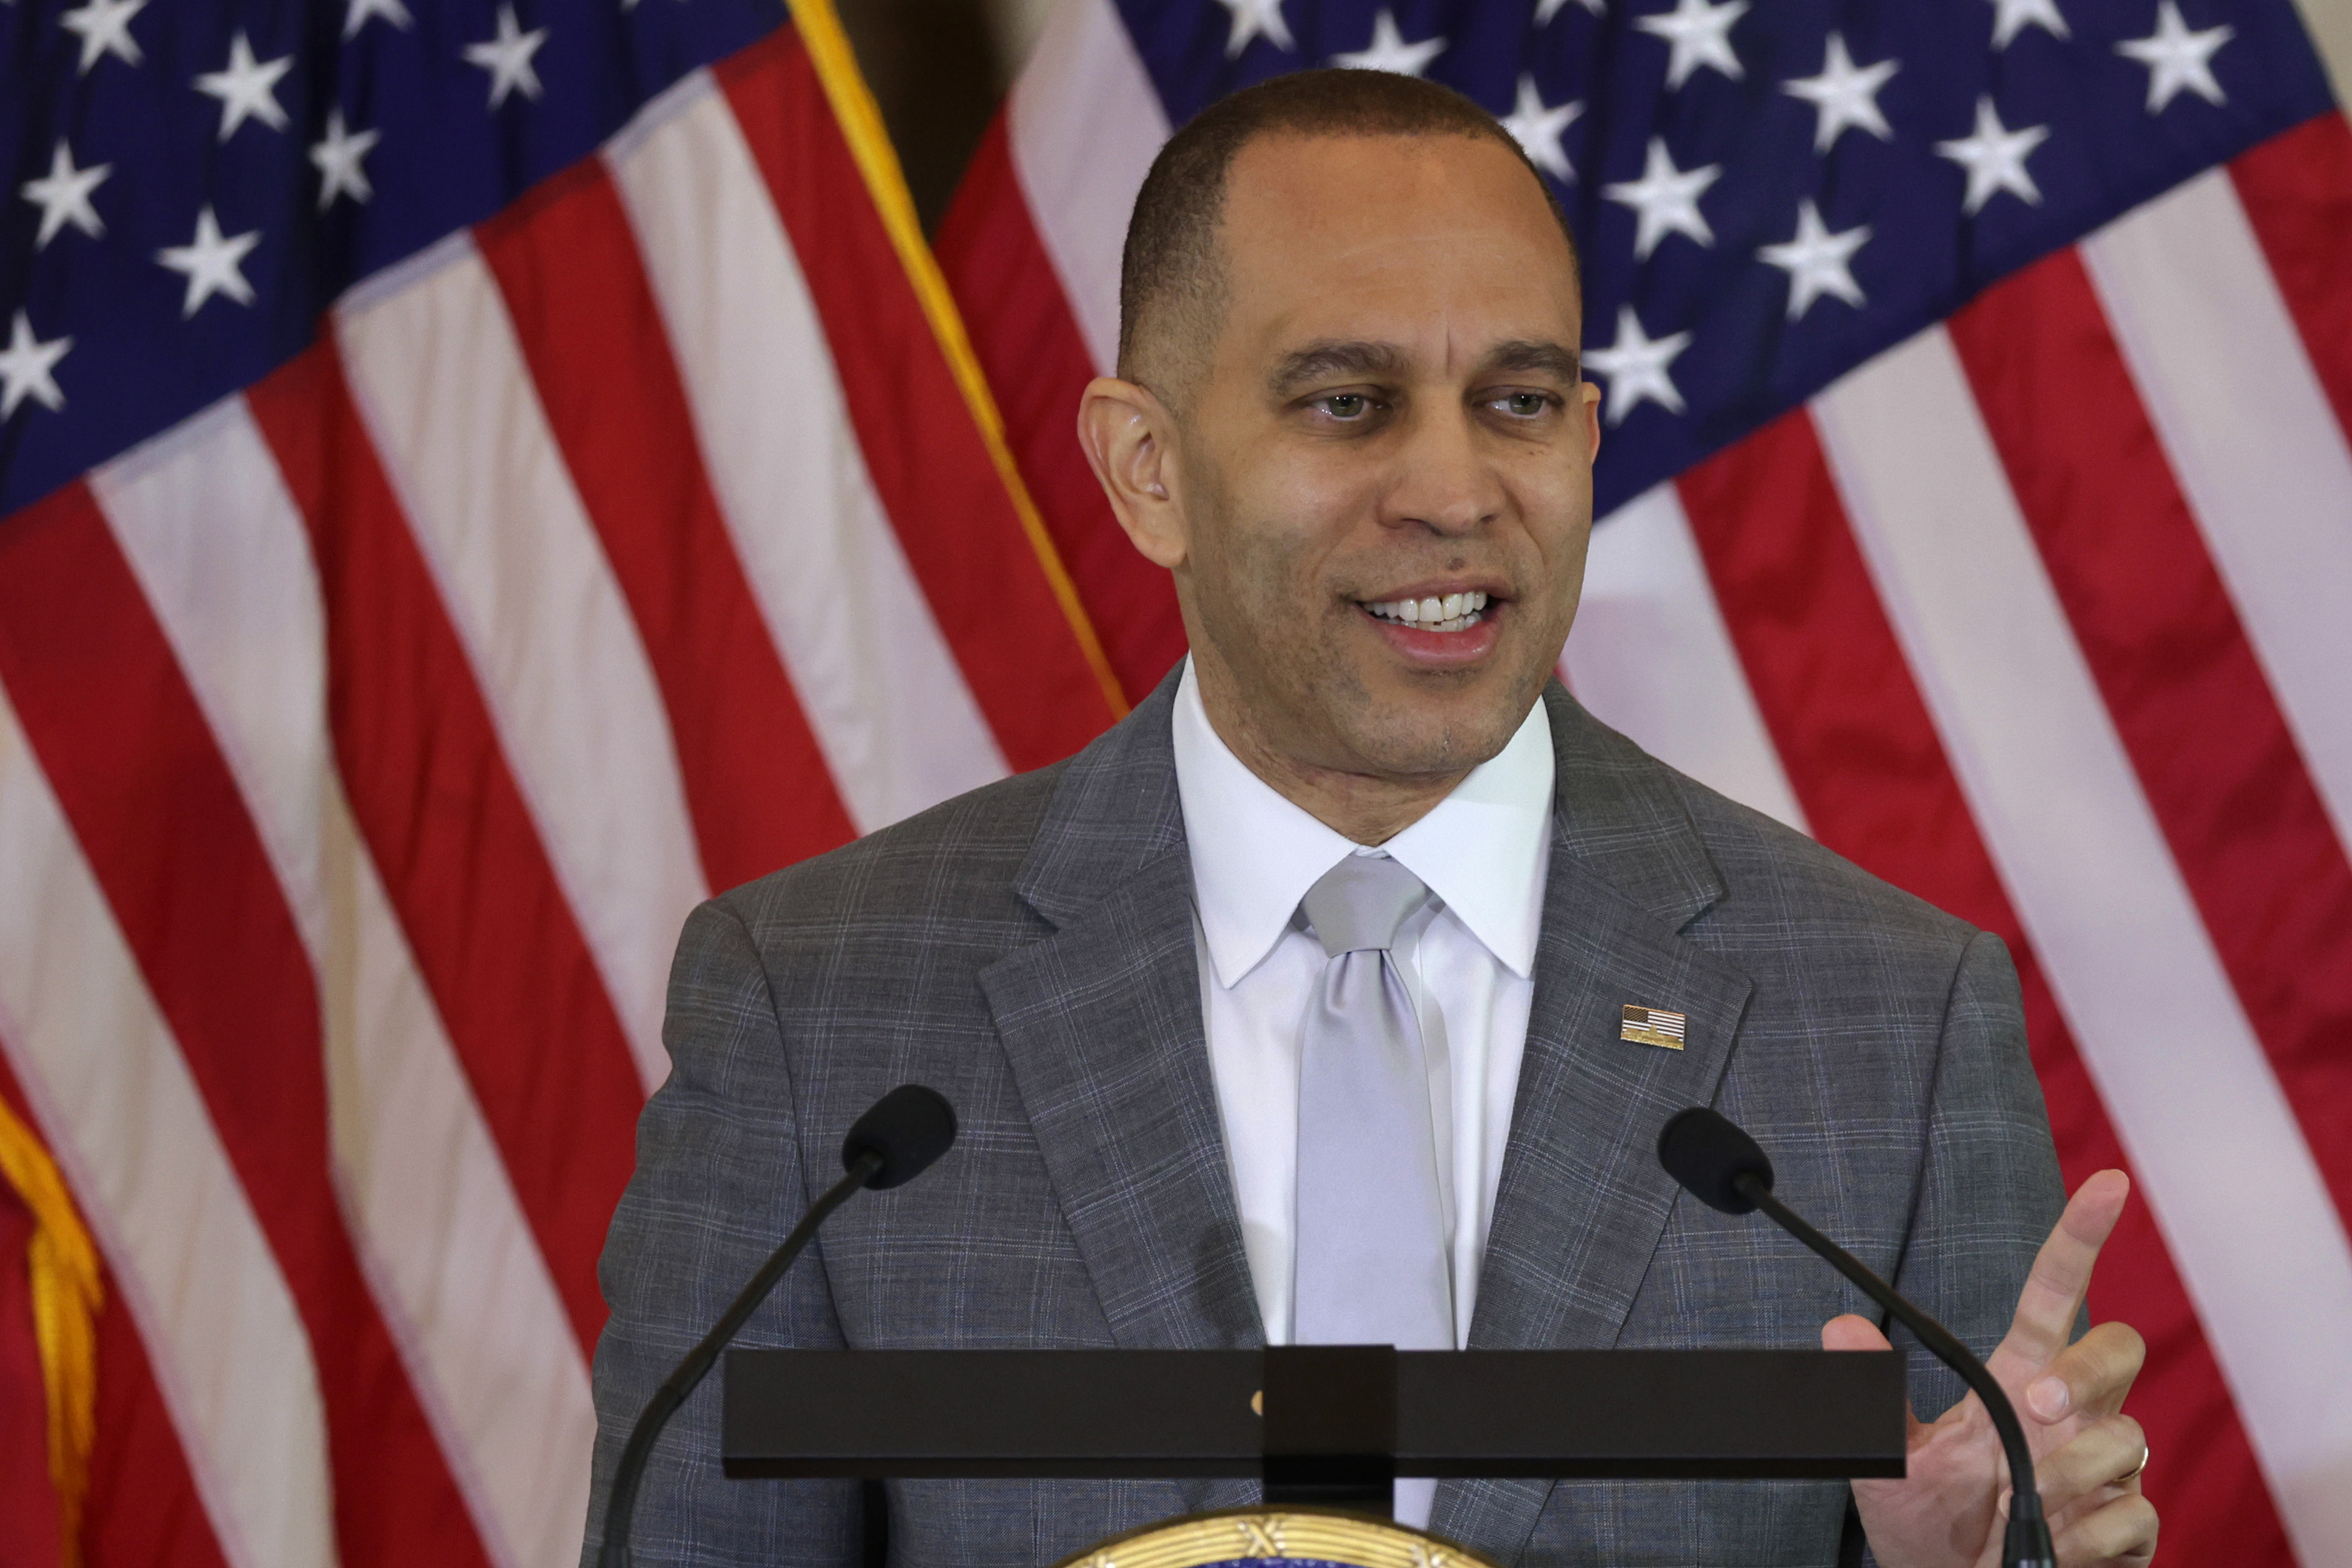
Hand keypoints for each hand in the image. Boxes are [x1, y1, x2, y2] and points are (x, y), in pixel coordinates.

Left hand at [1824, 1170, 2156, 1566]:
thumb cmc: (1925, 1517)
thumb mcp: (1884, 1457)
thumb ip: (1870, 1394)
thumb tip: (1838, 1328)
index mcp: (2016, 1377)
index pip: (2054, 1294)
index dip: (2080, 1238)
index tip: (2107, 1185)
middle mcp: (2068, 1414)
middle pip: (2118, 1350)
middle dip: (2087, 1373)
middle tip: (2038, 1406)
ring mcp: (2105, 1468)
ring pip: (2126, 1439)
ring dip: (2066, 1477)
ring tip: (2015, 1506)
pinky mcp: (2126, 1526)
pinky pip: (2132, 1516)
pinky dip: (2085, 1536)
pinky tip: (2049, 1547)